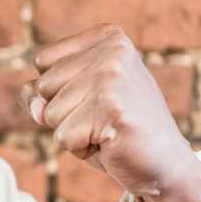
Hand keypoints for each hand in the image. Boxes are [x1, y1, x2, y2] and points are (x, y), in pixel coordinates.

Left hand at [21, 24, 200, 201]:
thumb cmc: (114, 128)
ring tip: (107, 130)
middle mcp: (113, 50)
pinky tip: (111, 142)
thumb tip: (35, 108)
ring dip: (72, 131)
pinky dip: (80, 148)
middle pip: (42, 86)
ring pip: (50, 113)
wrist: (165, 164)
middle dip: (64, 112)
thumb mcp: (76, 99)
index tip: (96, 97)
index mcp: (108, 37)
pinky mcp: (111, 109)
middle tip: (103, 118)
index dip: (58, 90)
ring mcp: (113, 78)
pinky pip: (63, 136)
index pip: (42, 62)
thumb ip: (40, 94)